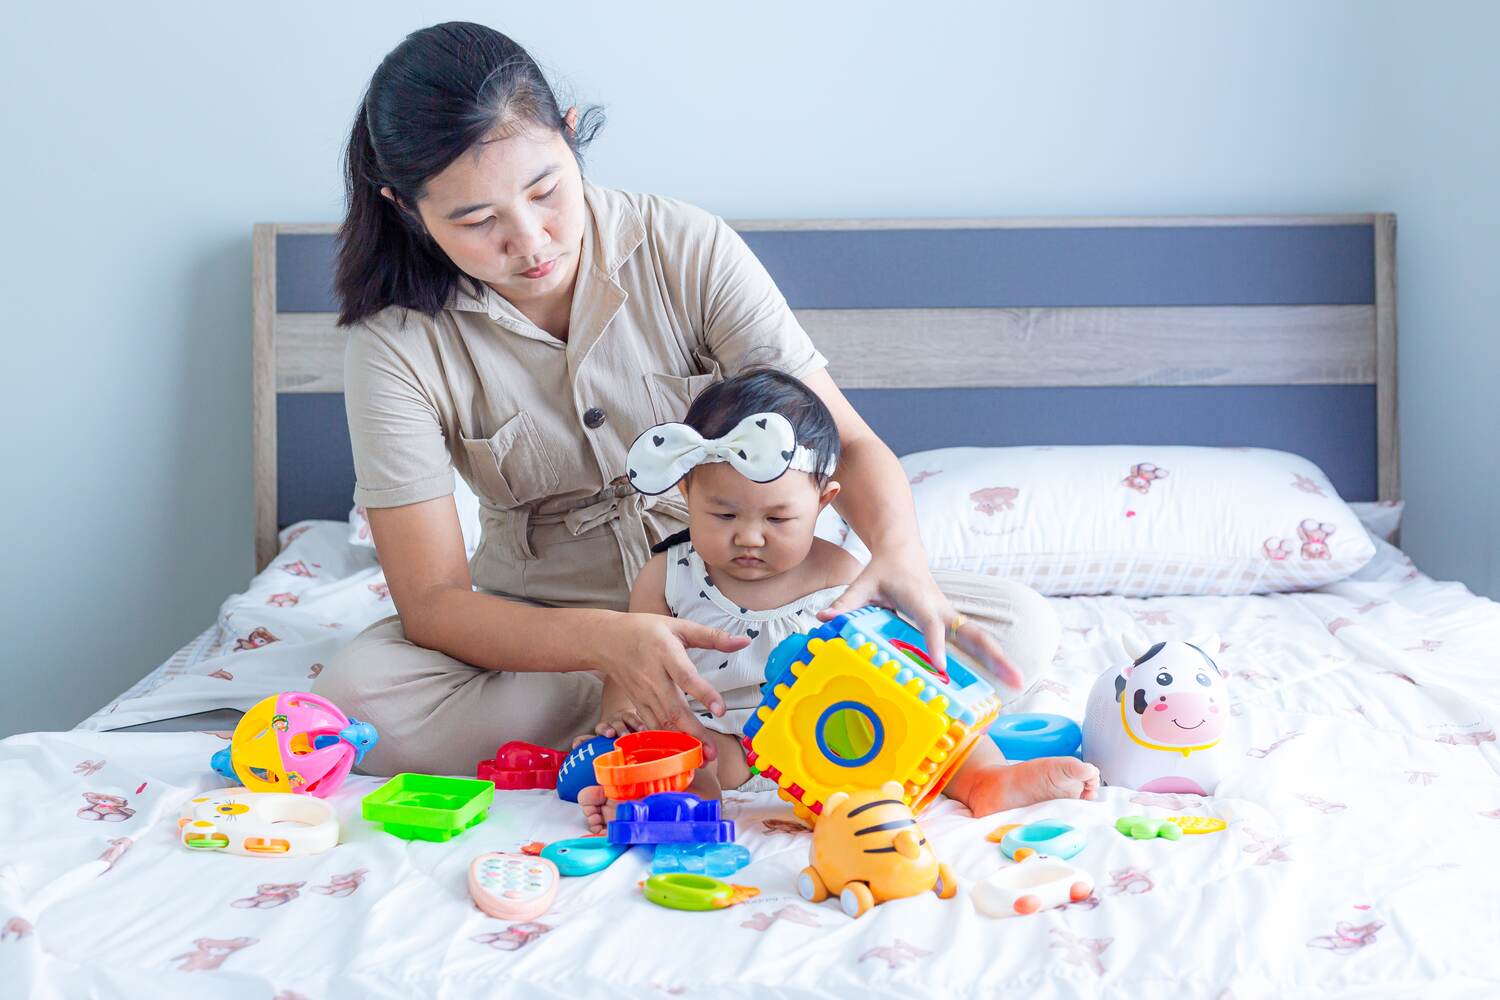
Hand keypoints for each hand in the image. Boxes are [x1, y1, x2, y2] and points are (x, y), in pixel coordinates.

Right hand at [593, 612, 748, 760]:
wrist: (606, 640)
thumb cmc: (646, 630)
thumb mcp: (679, 626)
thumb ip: (712, 636)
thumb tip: (744, 641)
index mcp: (665, 653)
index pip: (686, 676)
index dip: (703, 694)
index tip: (720, 710)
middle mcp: (653, 676)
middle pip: (673, 708)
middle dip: (694, 732)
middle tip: (712, 752)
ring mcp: (643, 694)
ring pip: (662, 722)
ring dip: (681, 743)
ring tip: (702, 759)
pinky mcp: (637, 704)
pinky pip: (651, 726)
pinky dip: (665, 742)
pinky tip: (679, 754)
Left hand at [817, 542, 1023, 689]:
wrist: (903, 550)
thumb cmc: (883, 570)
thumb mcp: (862, 584)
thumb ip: (845, 603)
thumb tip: (821, 617)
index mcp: (920, 600)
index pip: (930, 625)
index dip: (936, 645)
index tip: (942, 669)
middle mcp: (941, 609)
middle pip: (972, 633)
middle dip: (993, 655)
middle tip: (1014, 677)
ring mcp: (951, 615)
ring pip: (980, 637)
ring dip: (1001, 658)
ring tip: (1021, 681)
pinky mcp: (953, 620)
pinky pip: (975, 639)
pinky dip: (992, 656)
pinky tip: (1007, 676)